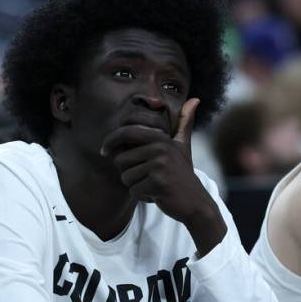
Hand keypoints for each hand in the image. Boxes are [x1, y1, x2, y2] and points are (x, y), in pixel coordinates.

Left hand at [102, 98, 226, 253]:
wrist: (195, 202)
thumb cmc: (183, 174)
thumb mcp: (182, 146)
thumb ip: (184, 123)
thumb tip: (195, 99)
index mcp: (160, 137)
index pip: (125, 132)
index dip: (110, 142)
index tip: (104, 151)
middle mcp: (160, 148)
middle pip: (121, 159)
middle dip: (127, 171)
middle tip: (143, 177)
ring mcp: (160, 165)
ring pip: (126, 177)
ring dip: (136, 186)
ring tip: (153, 185)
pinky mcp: (158, 183)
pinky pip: (134, 191)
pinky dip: (142, 196)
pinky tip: (157, 194)